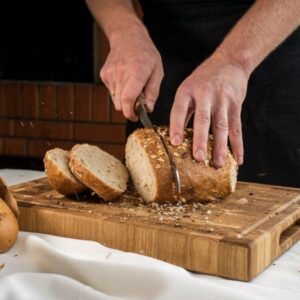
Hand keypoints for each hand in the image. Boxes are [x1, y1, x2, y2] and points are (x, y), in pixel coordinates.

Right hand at [100, 26, 163, 120]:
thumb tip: (148, 109)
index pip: (128, 99)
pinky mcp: (104, 75)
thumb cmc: (146, 54)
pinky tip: (124, 79)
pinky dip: (118, 91)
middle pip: (120, 103)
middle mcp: (121, 74)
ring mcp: (110, 74)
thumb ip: (153, 92)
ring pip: (115, 99)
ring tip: (132, 86)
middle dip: (128, 108)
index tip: (135, 117)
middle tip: (137, 103)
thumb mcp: (157, 71)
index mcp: (137, 73)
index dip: (130, 112)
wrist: (128, 37)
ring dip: (124, 99)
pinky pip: (111, 91)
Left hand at [170, 53, 249, 167]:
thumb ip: (182, 111)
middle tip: (198, 158)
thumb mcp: (187, 89)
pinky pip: (237, 128)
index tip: (175, 143)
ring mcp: (223, 100)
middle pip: (203, 120)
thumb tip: (175, 137)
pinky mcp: (236, 105)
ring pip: (222, 126)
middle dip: (201, 140)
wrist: (229, 62)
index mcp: (187, 91)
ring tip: (217, 164)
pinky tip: (237, 159)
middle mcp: (205, 95)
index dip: (177, 127)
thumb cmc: (203, 79)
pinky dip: (238, 145)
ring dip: (220, 147)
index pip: (179, 110)